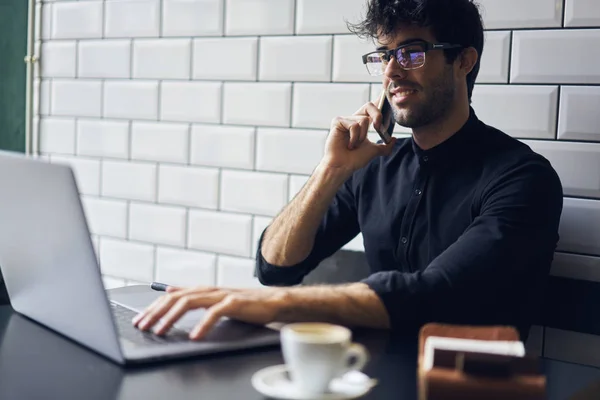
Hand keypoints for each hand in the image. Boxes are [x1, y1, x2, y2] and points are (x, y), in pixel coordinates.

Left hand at [131, 286, 287, 339]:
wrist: (273, 301)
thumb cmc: (245, 303)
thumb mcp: (214, 298)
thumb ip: (192, 294)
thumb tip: (169, 290)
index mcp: (203, 290)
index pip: (171, 296)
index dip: (153, 307)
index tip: (140, 320)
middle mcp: (209, 290)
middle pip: (176, 298)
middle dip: (156, 312)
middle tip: (143, 326)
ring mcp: (222, 295)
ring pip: (190, 302)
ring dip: (172, 317)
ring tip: (161, 330)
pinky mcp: (235, 303)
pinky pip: (215, 313)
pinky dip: (203, 324)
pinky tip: (194, 336)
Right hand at [321, 102, 396, 173]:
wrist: (342, 167)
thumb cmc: (354, 160)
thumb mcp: (374, 151)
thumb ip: (386, 146)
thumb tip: (394, 139)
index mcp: (362, 124)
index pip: (372, 109)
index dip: (380, 99)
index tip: (386, 93)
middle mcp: (354, 119)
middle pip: (369, 106)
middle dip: (377, 115)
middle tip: (378, 127)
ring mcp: (345, 120)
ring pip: (363, 120)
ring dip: (362, 137)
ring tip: (354, 145)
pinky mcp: (338, 121)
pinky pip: (354, 125)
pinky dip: (354, 137)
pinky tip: (348, 145)